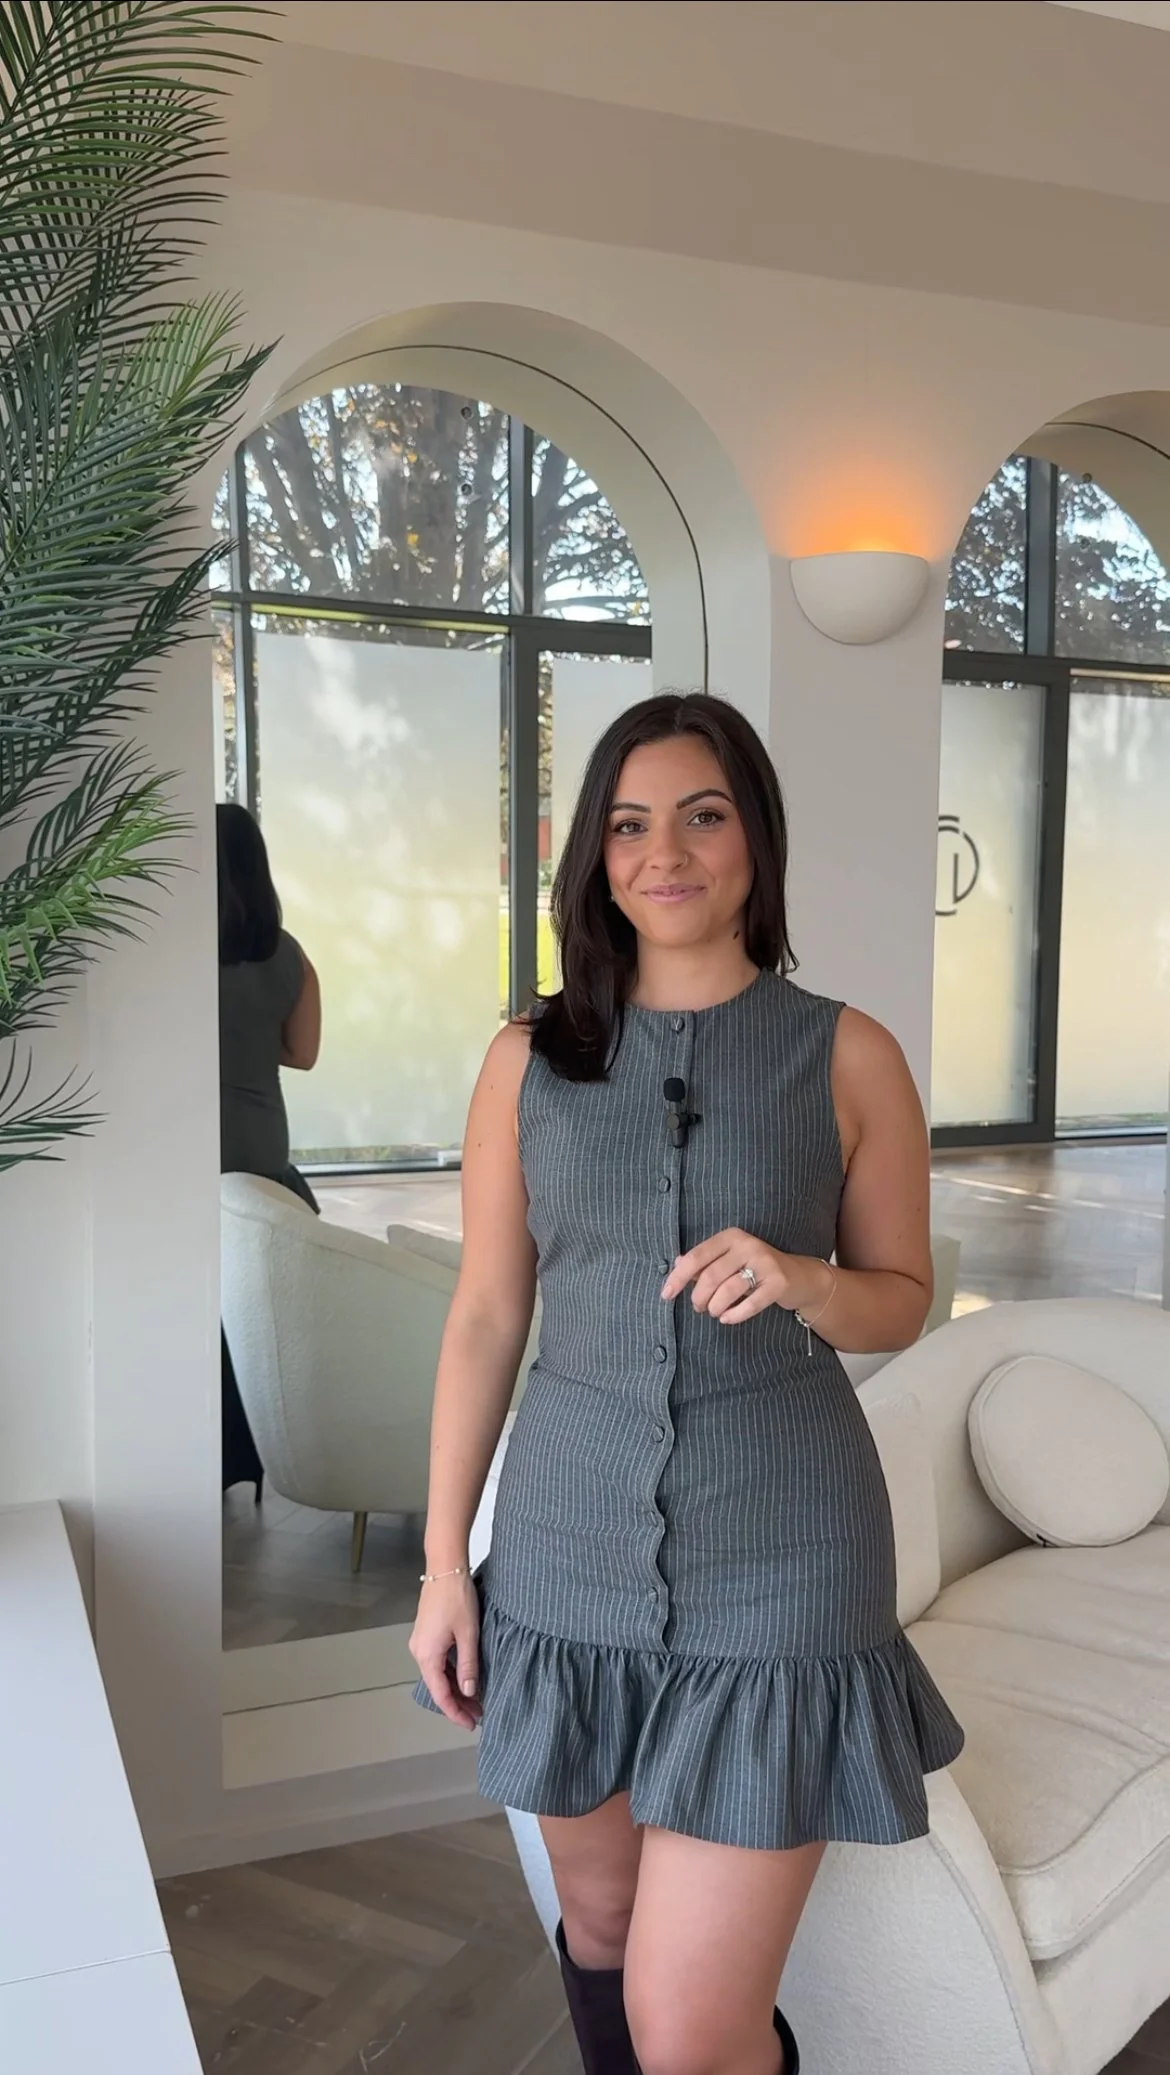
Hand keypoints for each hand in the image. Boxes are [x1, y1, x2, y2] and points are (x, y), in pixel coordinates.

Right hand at [409, 1572, 482, 1730]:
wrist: (445, 1568)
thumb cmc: (457, 1597)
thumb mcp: (468, 1634)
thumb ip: (468, 1666)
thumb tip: (470, 1692)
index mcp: (427, 1655)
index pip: (440, 1694)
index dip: (455, 1713)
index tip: (470, 1725)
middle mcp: (419, 1652)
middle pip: (438, 1686)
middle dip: (458, 1703)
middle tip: (479, 1715)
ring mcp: (421, 1642)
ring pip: (438, 1674)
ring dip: (456, 1688)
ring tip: (477, 1700)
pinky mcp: (426, 1634)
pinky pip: (438, 1662)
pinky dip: (451, 1673)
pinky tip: (466, 1678)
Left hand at [661, 1229, 829, 1324]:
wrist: (798, 1276)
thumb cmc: (754, 1269)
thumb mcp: (729, 1260)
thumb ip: (704, 1262)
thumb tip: (676, 1264)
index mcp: (731, 1237)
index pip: (696, 1257)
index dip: (678, 1278)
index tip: (666, 1295)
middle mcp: (748, 1245)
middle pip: (711, 1276)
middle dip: (698, 1297)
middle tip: (698, 1307)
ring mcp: (765, 1263)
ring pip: (728, 1290)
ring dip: (715, 1307)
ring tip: (714, 1312)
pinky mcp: (778, 1282)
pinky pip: (750, 1303)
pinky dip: (734, 1315)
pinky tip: (727, 1319)